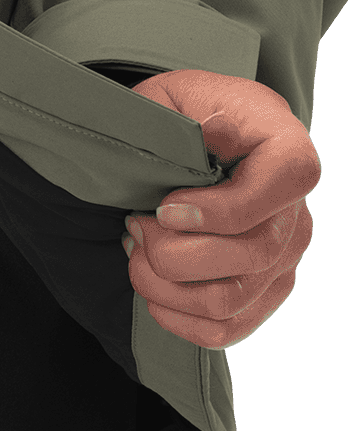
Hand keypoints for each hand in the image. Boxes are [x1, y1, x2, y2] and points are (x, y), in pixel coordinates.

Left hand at [122, 69, 319, 349]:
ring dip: (162, 284)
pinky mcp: (261, 293)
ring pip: (228, 300)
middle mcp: (295, 211)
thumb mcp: (170, 100)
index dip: (222, 207)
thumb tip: (218, 132)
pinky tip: (150, 284)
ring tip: (136, 250)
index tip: (166, 206)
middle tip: (134, 223)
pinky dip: (173, 316)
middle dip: (171, 249)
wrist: (182, 144)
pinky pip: (223, 330)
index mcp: (285, 148)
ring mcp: (283, 259)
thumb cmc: (177, 116)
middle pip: (251, 254)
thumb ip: (187, 118)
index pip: (287, 182)